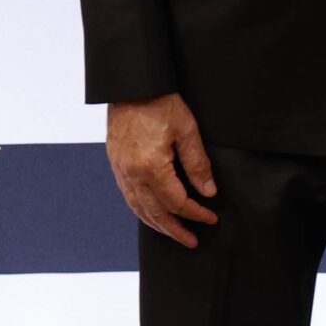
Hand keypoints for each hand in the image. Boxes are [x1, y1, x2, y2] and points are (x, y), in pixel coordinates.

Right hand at [107, 94, 217, 246]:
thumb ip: (198, 164)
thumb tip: (208, 192)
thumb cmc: (159, 102)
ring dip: (157, 225)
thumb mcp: (187, 130)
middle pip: (155, 213)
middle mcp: (132, 173)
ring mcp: (120, 169)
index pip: (176, 202)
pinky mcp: (115, 163)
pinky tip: (151, 213)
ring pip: (138, 208)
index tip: (210, 218)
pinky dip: (141, 210)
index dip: (195, 213)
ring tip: (173, 233)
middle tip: (192, 241)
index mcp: (151, 167)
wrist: (130, 84)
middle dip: (175, 230)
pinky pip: (128, 196)